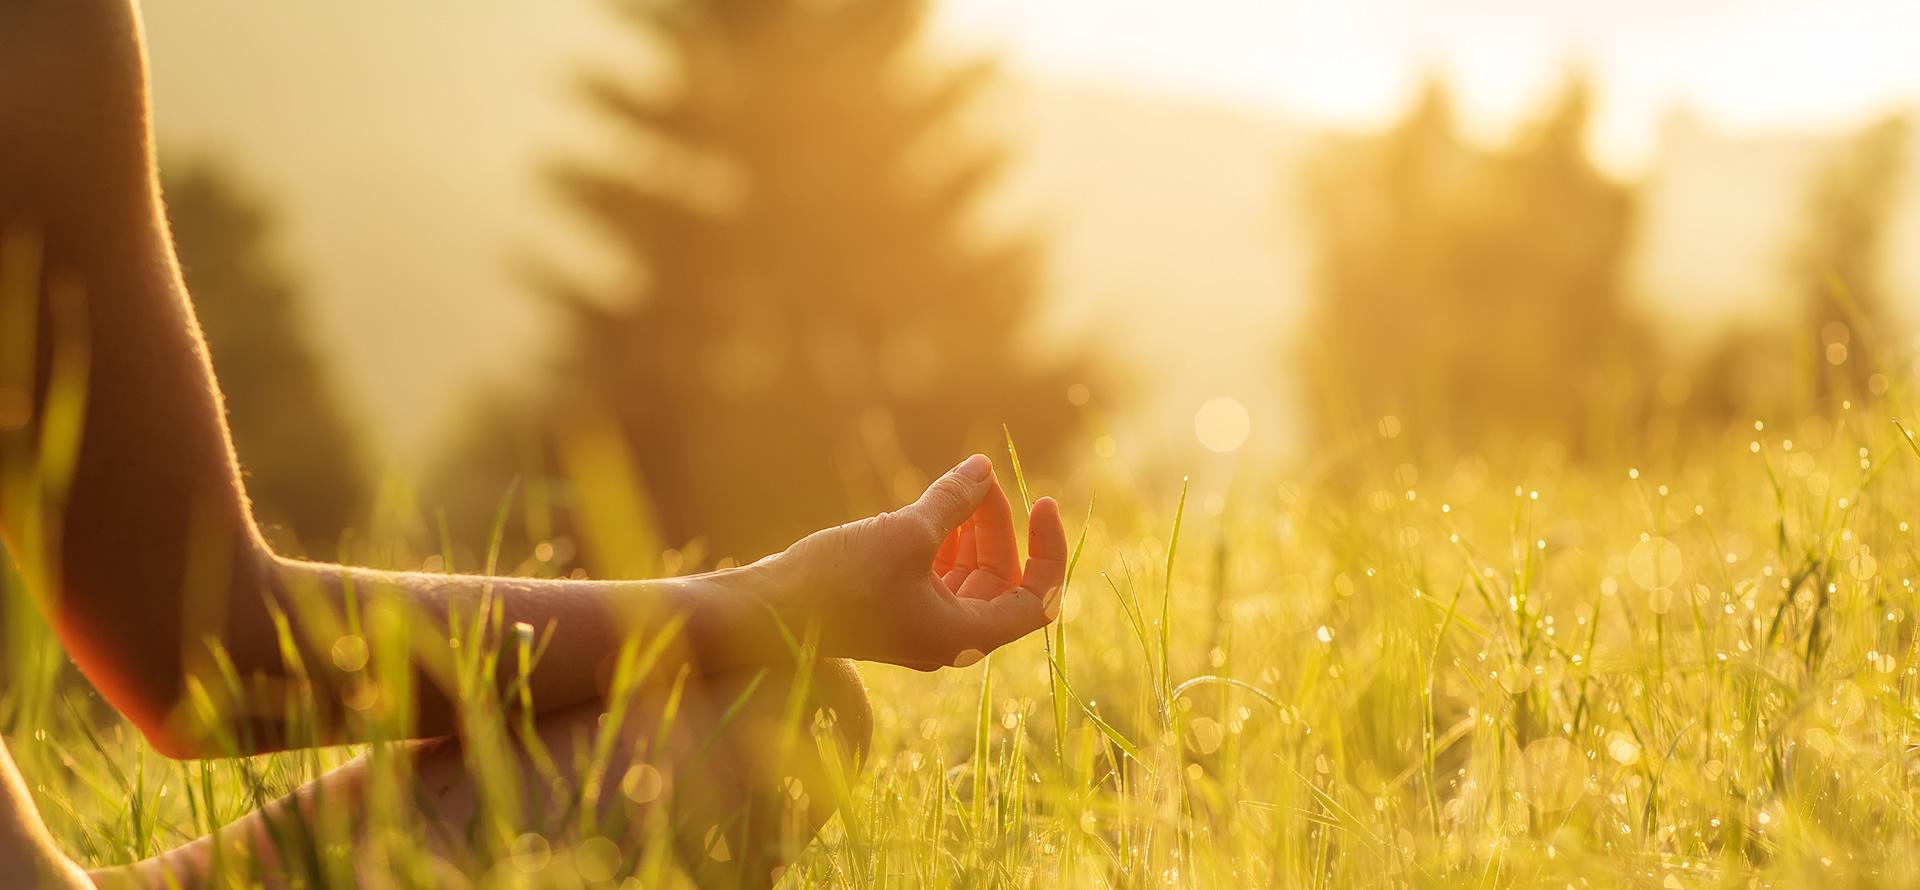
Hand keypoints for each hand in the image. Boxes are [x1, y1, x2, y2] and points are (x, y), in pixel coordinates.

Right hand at [737, 454, 1066, 669]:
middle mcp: (950, 639)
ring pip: (969, 574)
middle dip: (998, 526)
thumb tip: (984, 468)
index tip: (1043, 503)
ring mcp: (922, 626)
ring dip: (971, 529)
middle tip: (979, 479)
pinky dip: (943, 541)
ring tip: (959, 485)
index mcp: (965, 636)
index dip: (1049, 550)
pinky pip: (938, 575)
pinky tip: (930, 508)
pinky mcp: (895, 611)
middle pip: (1001, 579)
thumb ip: (952, 501)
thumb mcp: (905, 533)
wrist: (765, 612)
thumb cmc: (837, 581)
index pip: (1038, 600)